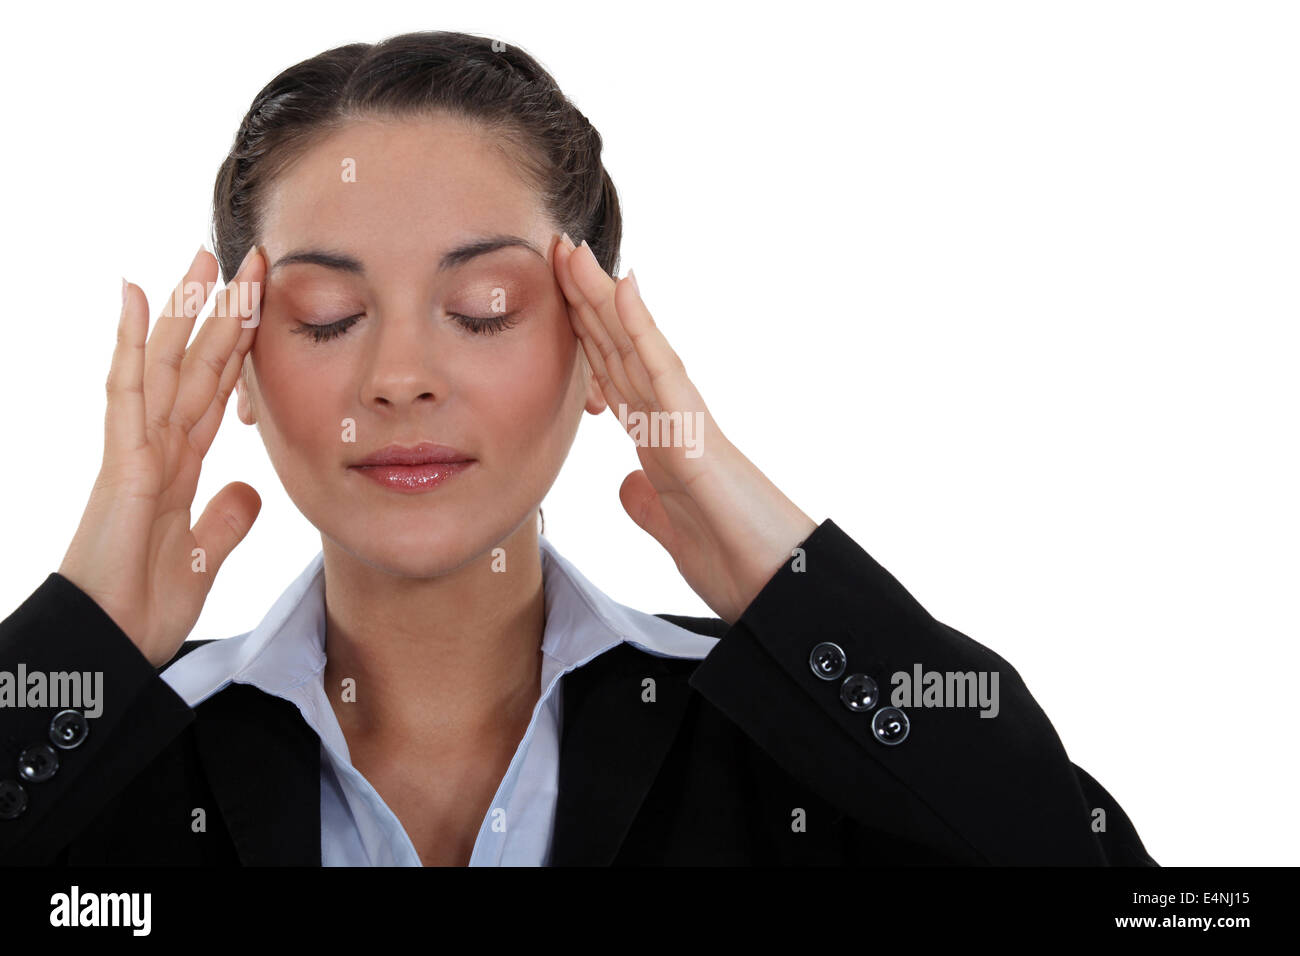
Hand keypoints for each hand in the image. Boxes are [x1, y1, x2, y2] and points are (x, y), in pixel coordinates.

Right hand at [58, 245, 264, 666]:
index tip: (263, 305)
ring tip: (201, 258)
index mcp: (180, 465)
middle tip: (247, 260)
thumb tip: (251, 491)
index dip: (238, 347)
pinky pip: (126, 391)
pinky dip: (129, 343)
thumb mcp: (204, 558)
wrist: (110, 646)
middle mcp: (157, 446)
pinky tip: (133, 296)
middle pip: (193, 364)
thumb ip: (225, 522)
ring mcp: (136, 449)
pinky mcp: (121, 462)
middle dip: (220, 312)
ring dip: (183, 309)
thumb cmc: (142, 606)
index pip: (214, 390)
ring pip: (163, 363)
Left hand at [552, 234, 817, 623]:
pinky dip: (642, 329)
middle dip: (584, 300)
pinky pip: (665, 373)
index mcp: (661, 442)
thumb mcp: (672, 530)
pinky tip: (622, 288)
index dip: (583, 334)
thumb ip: (649, 503)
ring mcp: (686, 422)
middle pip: (619, 349)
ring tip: (575, 252)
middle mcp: (673, 421)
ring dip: (602, 297)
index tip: (555, 294)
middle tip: (556, 249)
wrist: (779, 591)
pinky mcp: (699, 436)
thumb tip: (628, 483)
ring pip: (637, 347)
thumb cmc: (738, 562)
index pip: (613, 375)